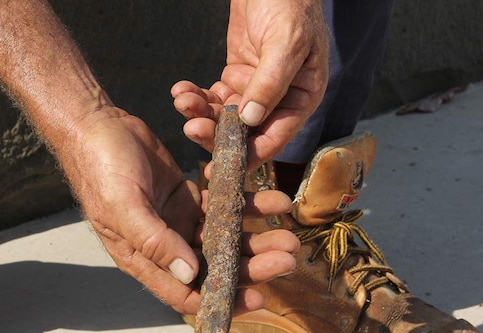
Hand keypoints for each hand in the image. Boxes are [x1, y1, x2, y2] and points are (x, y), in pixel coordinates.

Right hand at [60, 108, 297, 314]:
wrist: (96, 125)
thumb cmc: (101, 168)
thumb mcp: (124, 207)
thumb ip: (155, 242)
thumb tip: (189, 275)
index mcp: (143, 260)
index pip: (187, 295)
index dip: (222, 302)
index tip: (258, 298)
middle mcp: (165, 247)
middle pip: (215, 268)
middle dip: (253, 267)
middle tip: (288, 258)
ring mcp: (179, 222)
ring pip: (226, 239)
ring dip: (258, 239)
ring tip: (289, 234)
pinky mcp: (189, 197)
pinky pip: (226, 206)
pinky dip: (250, 205)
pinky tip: (275, 200)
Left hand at [172, 0, 328, 168]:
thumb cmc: (289, 4)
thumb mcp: (286, 41)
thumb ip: (271, 81)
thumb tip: (252, 120)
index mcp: (302, 98)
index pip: (275, 137)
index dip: (248, 155)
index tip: (221, 166)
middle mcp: (279, 101)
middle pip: (244, 132)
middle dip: (215, 132)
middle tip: (191, 127)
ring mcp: (255, 91)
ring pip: (224, 116)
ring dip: (201, 113)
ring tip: (182, 100)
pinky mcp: (235, 78)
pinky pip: (213, 98)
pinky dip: (195, 97)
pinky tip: (180, 91)